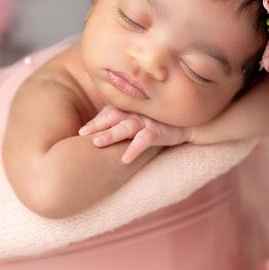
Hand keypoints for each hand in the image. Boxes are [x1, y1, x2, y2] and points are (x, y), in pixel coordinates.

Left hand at [79, 105, 193, 163]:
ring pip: (125, 127)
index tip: (81, 132)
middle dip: (97, 125)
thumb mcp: (139, 121)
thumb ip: (122, 122)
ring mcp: (147, 122)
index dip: (95, 122)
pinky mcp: (158, 131)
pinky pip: (144, 140)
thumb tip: (100, 135)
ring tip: (97, 143)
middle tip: (83, 134)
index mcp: (129, 110)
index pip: (108, 113)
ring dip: (111, 134)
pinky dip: (134, 149)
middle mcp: (135, 113)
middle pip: (113, 117)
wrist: (188, 125)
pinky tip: (125, 159)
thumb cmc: (159, 123)